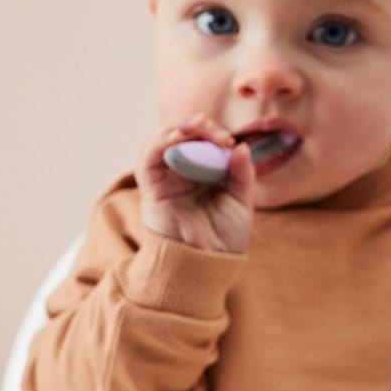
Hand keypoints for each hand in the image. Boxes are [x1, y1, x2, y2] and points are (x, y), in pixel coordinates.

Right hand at [135, 113, 255, 252]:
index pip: (204, 141)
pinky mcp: (151, 189)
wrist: (207, 265)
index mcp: (203, 173)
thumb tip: (241, 146)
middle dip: (199, 127)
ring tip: (198, 126)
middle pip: (183, 136)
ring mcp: (165, 179)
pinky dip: (159, 142)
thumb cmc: (224, 238)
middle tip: (216, 131)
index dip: (214, 134)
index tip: (230, 140)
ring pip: (163, 141)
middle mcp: (181, 173)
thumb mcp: (241, 201)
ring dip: (180, 128)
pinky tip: (177, 136)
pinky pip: (148, 159)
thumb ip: (242, 174)